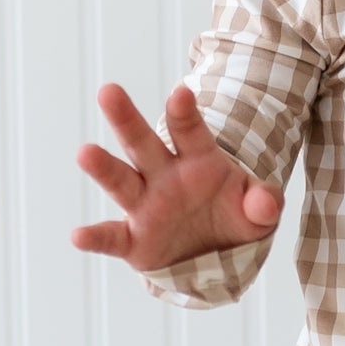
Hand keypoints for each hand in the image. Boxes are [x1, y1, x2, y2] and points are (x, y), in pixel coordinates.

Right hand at [70, 81, 283, 272]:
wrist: (215, 254)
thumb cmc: (234, 217)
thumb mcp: (258, 211)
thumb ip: (263, 203)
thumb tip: (265, 206)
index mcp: (197, 160)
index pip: (190, 132)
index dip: (185, 114)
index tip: (182, 94)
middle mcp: (164, 176)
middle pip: (142, 143)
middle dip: (127, 119)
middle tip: (108, 91)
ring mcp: (146, 205)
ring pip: (121, 181)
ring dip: (104, 167)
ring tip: (85, 153)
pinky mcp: (134, 240)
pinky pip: (112, 237)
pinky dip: (96, 237)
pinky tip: (79, 236)